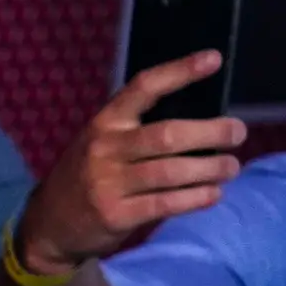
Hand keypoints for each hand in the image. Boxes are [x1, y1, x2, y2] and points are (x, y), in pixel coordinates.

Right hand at [15, 51, 243, 276]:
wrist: (48, 226)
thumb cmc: (88, 178)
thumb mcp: (101, 144)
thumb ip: (138, 132)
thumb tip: (202, 124)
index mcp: (105, 123)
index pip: (144, 87)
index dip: (179, 72)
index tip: (214, 59)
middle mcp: (105, 149)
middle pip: (167, 135)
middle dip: (210, 132)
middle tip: (237, 134)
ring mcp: (108, 183)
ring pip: (171, 171)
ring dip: (210, 168)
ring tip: (231, 168)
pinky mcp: (115, 215)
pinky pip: (165, 203)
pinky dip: (195, 198)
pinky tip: (213, 194)